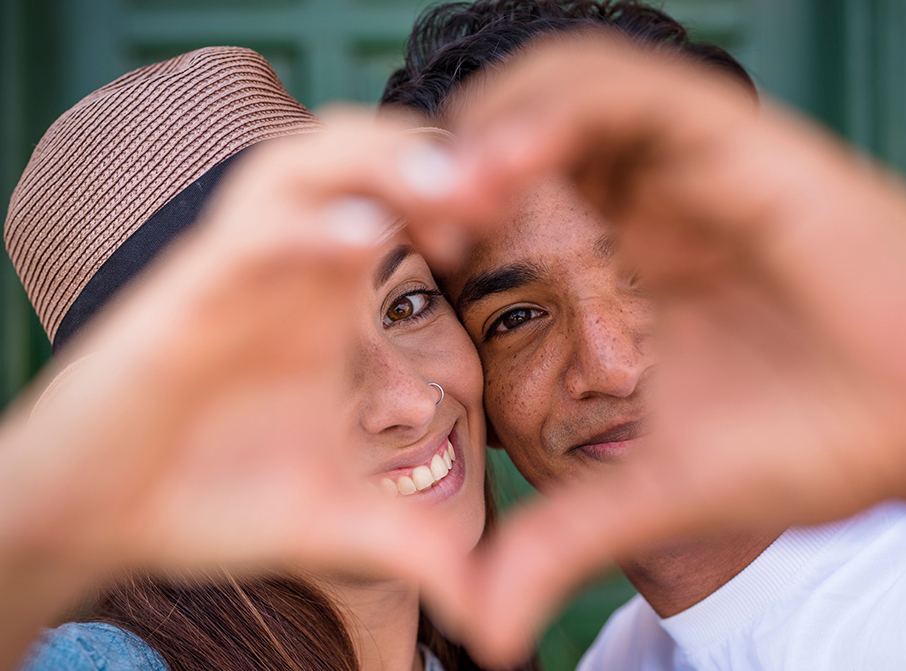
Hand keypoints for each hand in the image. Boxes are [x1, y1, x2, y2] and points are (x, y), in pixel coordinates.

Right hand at [0, 111, 465, 667]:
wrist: (104, 516)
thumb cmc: (220, 499)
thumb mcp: (344, 522)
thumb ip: (421, 548)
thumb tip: (499, 619)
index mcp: (333, 298)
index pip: (407, 206)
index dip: (475, 202)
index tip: (534, 227)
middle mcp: (289, 269)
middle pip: (363, 157)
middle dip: (436, 156)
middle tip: (509, 185)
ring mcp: (235, 273)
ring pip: (302, 165)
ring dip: (375, 162)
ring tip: (450, 191)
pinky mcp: (182, 297)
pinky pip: (246, 237)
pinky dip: (305, 227)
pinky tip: (365, 242)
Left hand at [419, 32, 905, 663]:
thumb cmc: (811, 447)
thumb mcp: (656, 492)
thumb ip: (563, 540)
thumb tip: (478, 625)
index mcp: (624, 259)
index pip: (508, 200)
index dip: (440, 220)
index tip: (401, 266)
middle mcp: (651, 200)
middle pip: (521, 131)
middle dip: (450, 164)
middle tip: (409, 223)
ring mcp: (692, 167)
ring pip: (566, 89)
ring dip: (492, 125)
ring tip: (452, 194)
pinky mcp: (742, 146)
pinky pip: (636, 90)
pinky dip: (564, 106)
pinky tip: (512, 163)